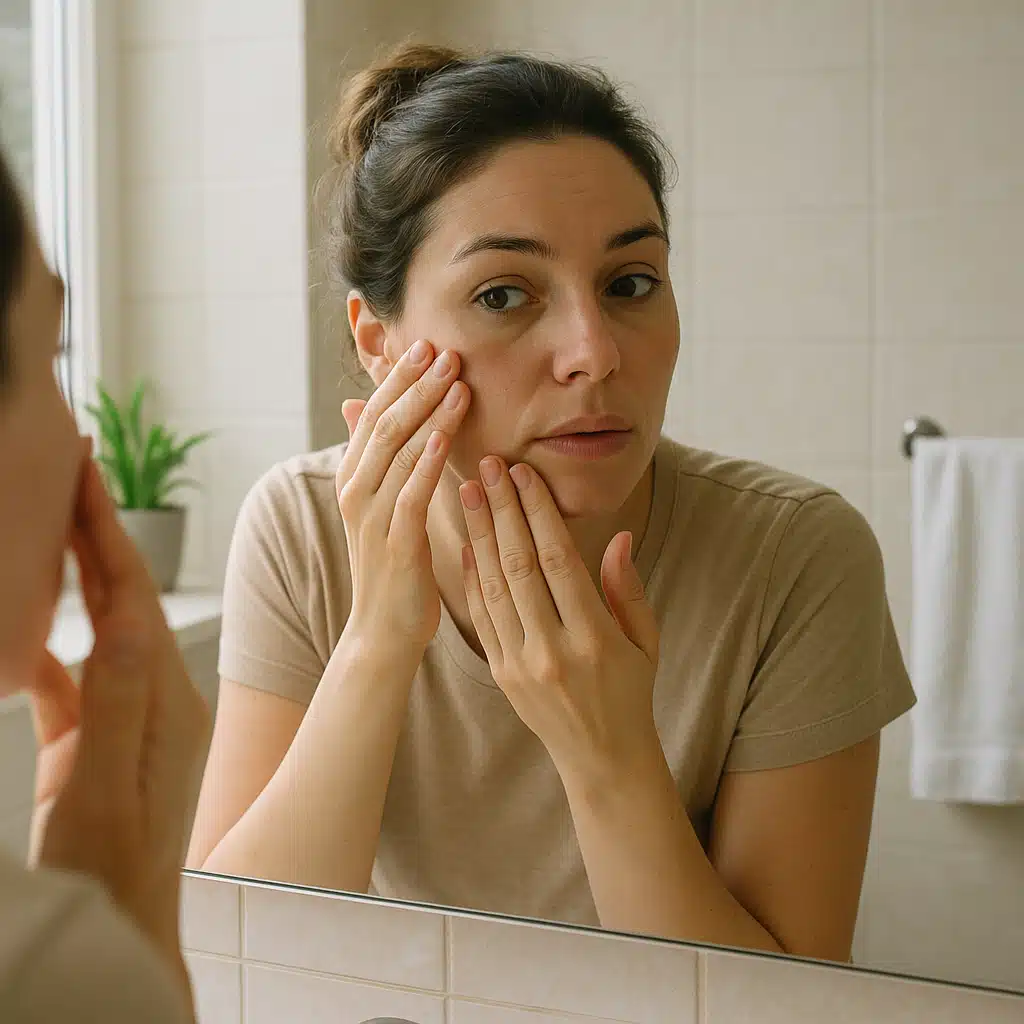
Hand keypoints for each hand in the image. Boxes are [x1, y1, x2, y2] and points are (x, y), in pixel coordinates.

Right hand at [30, 457, 209, 979]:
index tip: (83, 469)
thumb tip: (126, 619)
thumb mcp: (104, 788)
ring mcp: (126, 718)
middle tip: (70, 468)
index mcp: (164, 699)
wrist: (118, 937)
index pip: (134, 594)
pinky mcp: (94, 743)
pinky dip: (48, 640)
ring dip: (75, 572)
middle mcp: (154, 697)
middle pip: (124, 595)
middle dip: (96, 531)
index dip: (106, 528)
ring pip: (96, 624)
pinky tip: (25, 621)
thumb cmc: (110, 876)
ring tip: (50, 519)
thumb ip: (115, 704)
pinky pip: (71, 675)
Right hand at [337, 340, 469, 645]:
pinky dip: (429, 459)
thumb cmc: (392, 566)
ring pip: (398, 450)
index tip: (427, 344)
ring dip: (428, 412)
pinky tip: (450, 433)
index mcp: (353, 477)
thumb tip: (360, 408)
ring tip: (455, 379)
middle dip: (415, 384)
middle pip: (384, 423)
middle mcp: (355, 490)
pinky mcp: (394, 542)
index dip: (398, 378)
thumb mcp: (382, 506)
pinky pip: (411, 491)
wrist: (382, 630)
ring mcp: (371, 516)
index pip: (373, 414)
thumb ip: (382, 459)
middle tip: (444, 350)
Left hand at [458, 456, 661, 787]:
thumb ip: (630, 589)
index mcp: (594, 638)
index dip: (538, 513)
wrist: (602, 758)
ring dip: (479, 536)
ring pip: (494, 587)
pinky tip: (466, 544)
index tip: (524, 474)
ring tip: (469, 492)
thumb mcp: (647, 641)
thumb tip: (619, 537)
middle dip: (502, 511)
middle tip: (487, 466)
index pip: (559, 561)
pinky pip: (482, 617)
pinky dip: (472, 579)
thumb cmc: (631, 692)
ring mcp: (521, 664)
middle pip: (520, 566)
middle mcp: (553, 650)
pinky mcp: (501, 673)